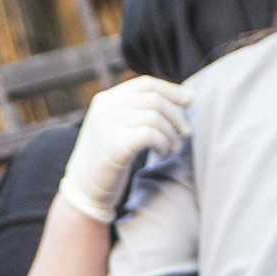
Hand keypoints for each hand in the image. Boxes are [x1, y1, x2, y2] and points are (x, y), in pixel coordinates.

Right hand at [59, 76, 194, 223]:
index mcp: (106, 100)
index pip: (146, 85)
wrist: (85, 190)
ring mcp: (107, 125)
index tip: (191, 100)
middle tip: (185, 133)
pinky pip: (150, 134)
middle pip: (154, 100)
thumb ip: (137, 111)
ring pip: (155, 117)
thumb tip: (184, 98)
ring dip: (172, 134)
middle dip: (177, 116)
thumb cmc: (108, 160)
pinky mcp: (114, 145)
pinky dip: (163, 143)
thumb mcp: (117, 127)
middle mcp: (105, 108)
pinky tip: (163, 153)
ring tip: (173, 148)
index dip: (172, 91)